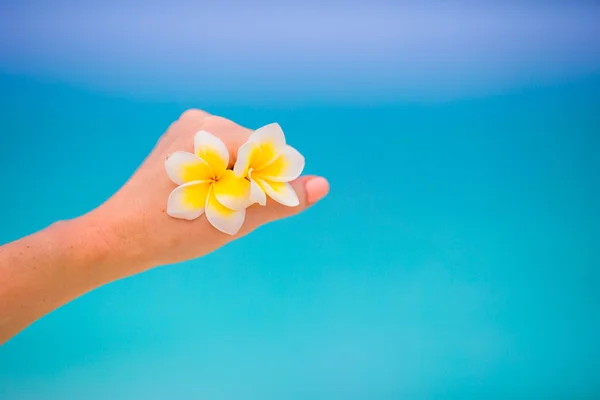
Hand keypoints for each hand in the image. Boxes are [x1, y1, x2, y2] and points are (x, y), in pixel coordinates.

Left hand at [82, 110, 328, 277]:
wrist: (121, 236)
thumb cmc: (176, 229)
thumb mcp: (236, 217)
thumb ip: (280, 198)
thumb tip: (323, 185)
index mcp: (215, 132)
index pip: (268, 155)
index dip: (265, 189)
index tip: (239, 213)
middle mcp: (202, 120)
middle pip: (254, 152)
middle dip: (250, 184)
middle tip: (220, 213)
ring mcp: (188, 127)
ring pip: (238, 154)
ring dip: (236, 181)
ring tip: (208, 206)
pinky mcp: (180, 140)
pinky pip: (218, 155)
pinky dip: (221, 175)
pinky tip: (201, 196)